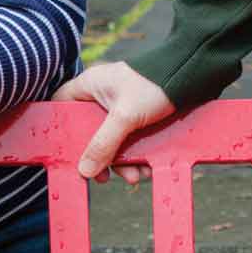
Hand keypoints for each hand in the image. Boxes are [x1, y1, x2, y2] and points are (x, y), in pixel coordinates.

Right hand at [53, 62, 174, 182]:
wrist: (191, 75)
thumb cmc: (153, 85)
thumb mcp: (125, 116)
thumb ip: (103, 143)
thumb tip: (85, 171)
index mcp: (90, 84)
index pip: (61, 103)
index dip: (60, 125)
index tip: (64, 149)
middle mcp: (101, 95)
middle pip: (88, 131)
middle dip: (99, 156)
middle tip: (103, 177)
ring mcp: (119, 106)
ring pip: (110, 139)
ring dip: (121, 162)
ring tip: (134, 177)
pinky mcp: (137, 116)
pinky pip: (128, 139)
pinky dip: (135, 155)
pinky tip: (145, 169)